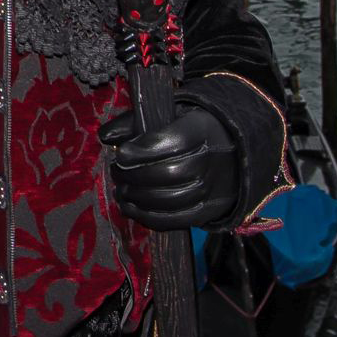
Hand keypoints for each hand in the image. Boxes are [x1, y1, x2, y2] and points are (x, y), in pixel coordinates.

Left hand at [101, 105, 239, 229]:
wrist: (230, 155)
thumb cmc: (186, 132)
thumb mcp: (166, 116)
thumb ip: (134, 122)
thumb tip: (106, 135)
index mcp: (202, 130)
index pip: (176, 141)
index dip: (145, 149)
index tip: (122, 154)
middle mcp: (212, 161)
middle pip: (172, 173)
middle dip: (136, 175)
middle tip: (117, 172)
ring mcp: (213, 190)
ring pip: (172, 199)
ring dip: (138, 197)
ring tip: (121, 190)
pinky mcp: (207, 212)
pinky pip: (176, 220)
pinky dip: (148, 217)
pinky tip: (130, 208)